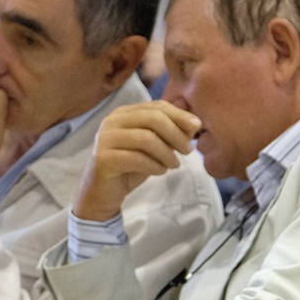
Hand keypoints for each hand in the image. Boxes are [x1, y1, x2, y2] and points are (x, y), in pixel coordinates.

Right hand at [74, 101, 201, 221]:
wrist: (103, 193)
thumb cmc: (131, 167)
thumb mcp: (155, 148)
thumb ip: (170, 134)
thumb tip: (193, 125)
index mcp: (125, 113)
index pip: (156, 106)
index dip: (179, 115)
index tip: (197, 127)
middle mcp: (112, 121)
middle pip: (152, 118)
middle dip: (176, 134)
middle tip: (189, 150)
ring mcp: (105, 138)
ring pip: (145, 138)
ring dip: (166, 152)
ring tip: (174, 165)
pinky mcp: (103, 158)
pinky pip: (136, 158)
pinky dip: (154, 165)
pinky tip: (160, 171)